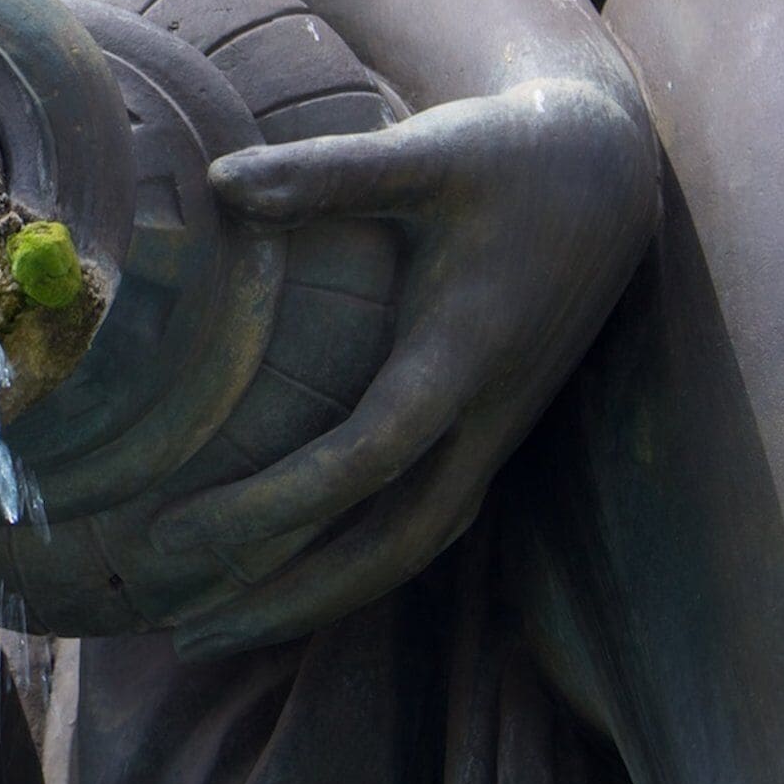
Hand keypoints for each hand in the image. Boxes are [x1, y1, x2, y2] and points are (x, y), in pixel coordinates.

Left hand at [150, 75, 659, 653]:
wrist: (608, 175)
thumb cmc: (505, 156)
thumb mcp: (423, 152)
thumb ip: (325, 173)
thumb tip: (219, 183)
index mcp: (466, 351)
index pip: (368, 455)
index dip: (275, 504)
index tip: (176, 532)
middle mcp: (487, 413)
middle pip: (392, 543)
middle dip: (290, 595)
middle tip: (183, 632)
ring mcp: (494, 432)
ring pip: (411, 548)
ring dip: (318, 597)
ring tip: (212, 631)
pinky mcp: (489, 432)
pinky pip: (421, 524)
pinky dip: (353, 565)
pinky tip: (281, 587)